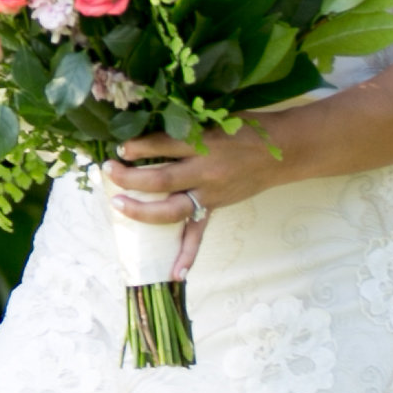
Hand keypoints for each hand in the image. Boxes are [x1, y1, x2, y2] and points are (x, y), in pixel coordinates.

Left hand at [106, 124, 282, 277]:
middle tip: (109, 170)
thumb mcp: (216, 118)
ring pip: (171, 209)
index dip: (139, 146)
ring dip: (142, 210)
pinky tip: (173, 274)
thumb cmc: (247, 129)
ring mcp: (210, 194)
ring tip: (118, 204)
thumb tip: (151, 125)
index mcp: (204, 143)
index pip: (164, 145)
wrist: (283, 152)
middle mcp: (205, 170)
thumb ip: (187, 124)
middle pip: (161, 179)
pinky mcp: (215, 208)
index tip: (120, 147)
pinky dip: (186, 255)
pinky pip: (198, 234)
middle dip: (130, 177)